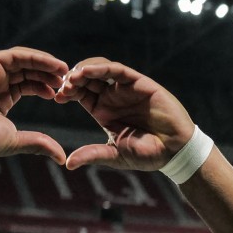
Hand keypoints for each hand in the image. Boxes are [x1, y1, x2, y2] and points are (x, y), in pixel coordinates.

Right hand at [0, 46, 68, 163]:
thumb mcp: (15, 140)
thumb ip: (38, 143)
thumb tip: (61, 158)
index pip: (26, 85)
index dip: (44, 87)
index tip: (60, 94)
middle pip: (27, 71)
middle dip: (48, 74)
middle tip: (67, 80)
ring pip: (23, 61)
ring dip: (45, 64)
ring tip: (64, 70)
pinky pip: (16, 56)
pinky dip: (36, 58)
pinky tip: (52, 65)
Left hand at [57, 58, 194, 170]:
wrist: (175, 151)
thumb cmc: (148, 155)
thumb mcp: (114, 155)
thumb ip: (92, 155)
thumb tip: (68, 164)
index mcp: (104, 111)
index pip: (80, 94)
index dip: (68, 92)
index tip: (57, 96)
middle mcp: (113, 96)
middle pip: (87, 79)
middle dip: (72, 79)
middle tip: (62, 86)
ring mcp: (125, 88)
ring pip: (100, 69)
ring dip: (84, 71)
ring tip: (72, 78)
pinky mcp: (139, 82)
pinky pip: (117, 70)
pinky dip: (101, 68)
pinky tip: (87, 72)